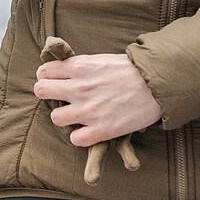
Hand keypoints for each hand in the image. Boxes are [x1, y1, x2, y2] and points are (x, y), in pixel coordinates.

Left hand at [34, 49, 163, 147]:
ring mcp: (89, 110)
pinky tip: (90, 130)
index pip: (44, 72)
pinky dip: (81, 137)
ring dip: (65, 117)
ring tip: (77, 115)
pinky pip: (75, 139)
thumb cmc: (132, 70)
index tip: (55, 82)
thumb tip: (63, 72)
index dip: (47, 78)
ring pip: (55, 118)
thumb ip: (80, 66)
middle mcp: (80, 88)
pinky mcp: (102, 130)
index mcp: (79, 67)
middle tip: (61, 99)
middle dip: (48, 95)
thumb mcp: (102, 59)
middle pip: (41, 91)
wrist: (159, 84)